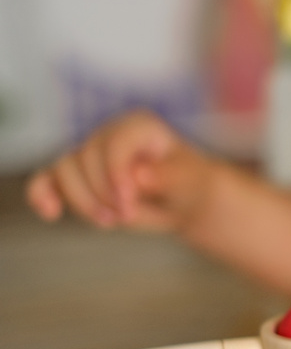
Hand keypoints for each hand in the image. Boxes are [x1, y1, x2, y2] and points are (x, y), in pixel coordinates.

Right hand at [26, 110, 213, 232]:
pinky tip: (50, 213)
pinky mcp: (75, 178)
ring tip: (110, 221)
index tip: (127, 202)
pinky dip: (42, 194)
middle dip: (102, 193)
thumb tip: (138, 174)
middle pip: (84, 158)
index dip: (114, 173)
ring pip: (63, 171)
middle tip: (127, 216)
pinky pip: (46, 181)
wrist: (184, 202)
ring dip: (81, 201)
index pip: (113, 143)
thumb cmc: (190, 186)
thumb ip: (168, 176)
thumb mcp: (191, 182)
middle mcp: (108, 135)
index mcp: (138, 126)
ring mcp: (88, 156)